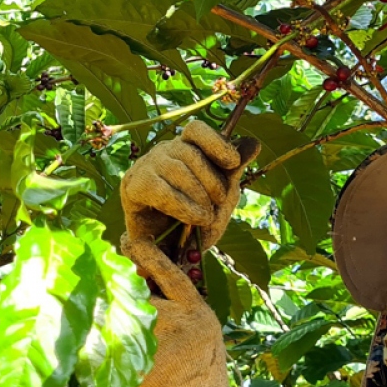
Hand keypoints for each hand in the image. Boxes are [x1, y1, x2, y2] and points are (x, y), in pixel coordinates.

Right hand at [121, 121, 260, 254]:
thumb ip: (232, 172)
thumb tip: (254, 143)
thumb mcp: (220, 199)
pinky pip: (159, 188)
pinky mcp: (132, 187)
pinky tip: (194, 217)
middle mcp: (162, 153)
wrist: (173, 256)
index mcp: (184, 149)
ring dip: (197, 195)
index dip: (215, 141)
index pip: (196, 130)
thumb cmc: (196, 223)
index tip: (233, 162)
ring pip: (176, 168)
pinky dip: (181, 205)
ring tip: (206, 216)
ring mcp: (145, 167)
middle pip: (189, 152)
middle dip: (211, 180)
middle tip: (218, 203)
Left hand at [121, 235, 250, 386]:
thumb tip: (143, 289)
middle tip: (104, 295)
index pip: (172, 275)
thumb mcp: (203, 339)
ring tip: (108, 338)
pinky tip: (107, 364)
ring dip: (110, 328)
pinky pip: (117, 352)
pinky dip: (106, 357)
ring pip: (124, 323)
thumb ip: (180, 314)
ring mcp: (167, 345)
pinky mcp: (149, 368)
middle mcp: (186, 323)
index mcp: (199, 313)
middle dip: (120, 299)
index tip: (129, 242)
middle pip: (140, 297)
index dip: (149, 256)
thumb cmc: (201, 384)